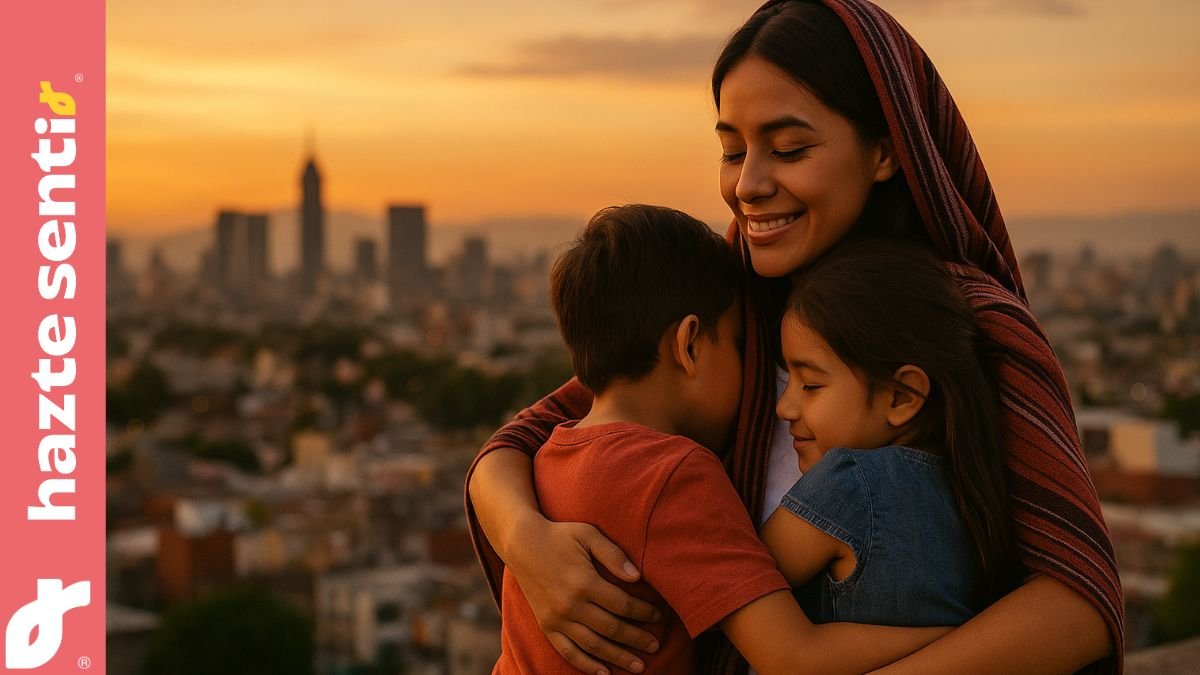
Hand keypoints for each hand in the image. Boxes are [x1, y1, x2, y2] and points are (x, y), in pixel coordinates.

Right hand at [506, 516, 662, 673]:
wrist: (522, 544)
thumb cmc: (560, 536)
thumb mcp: (588, 535)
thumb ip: (614, 555)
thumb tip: (638, 577)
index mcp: (584, 582)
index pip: (623, 605)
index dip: (644, 613)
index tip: (659, 616)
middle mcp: (570, 605)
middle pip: (612, 628)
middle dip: (637, 639)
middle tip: (655, 646)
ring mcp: (557, 618)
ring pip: (593, 645)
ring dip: (618, 658)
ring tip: (639, 666)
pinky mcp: (546, 626)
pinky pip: (568, 651)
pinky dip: (586, 665)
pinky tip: (604, 673)